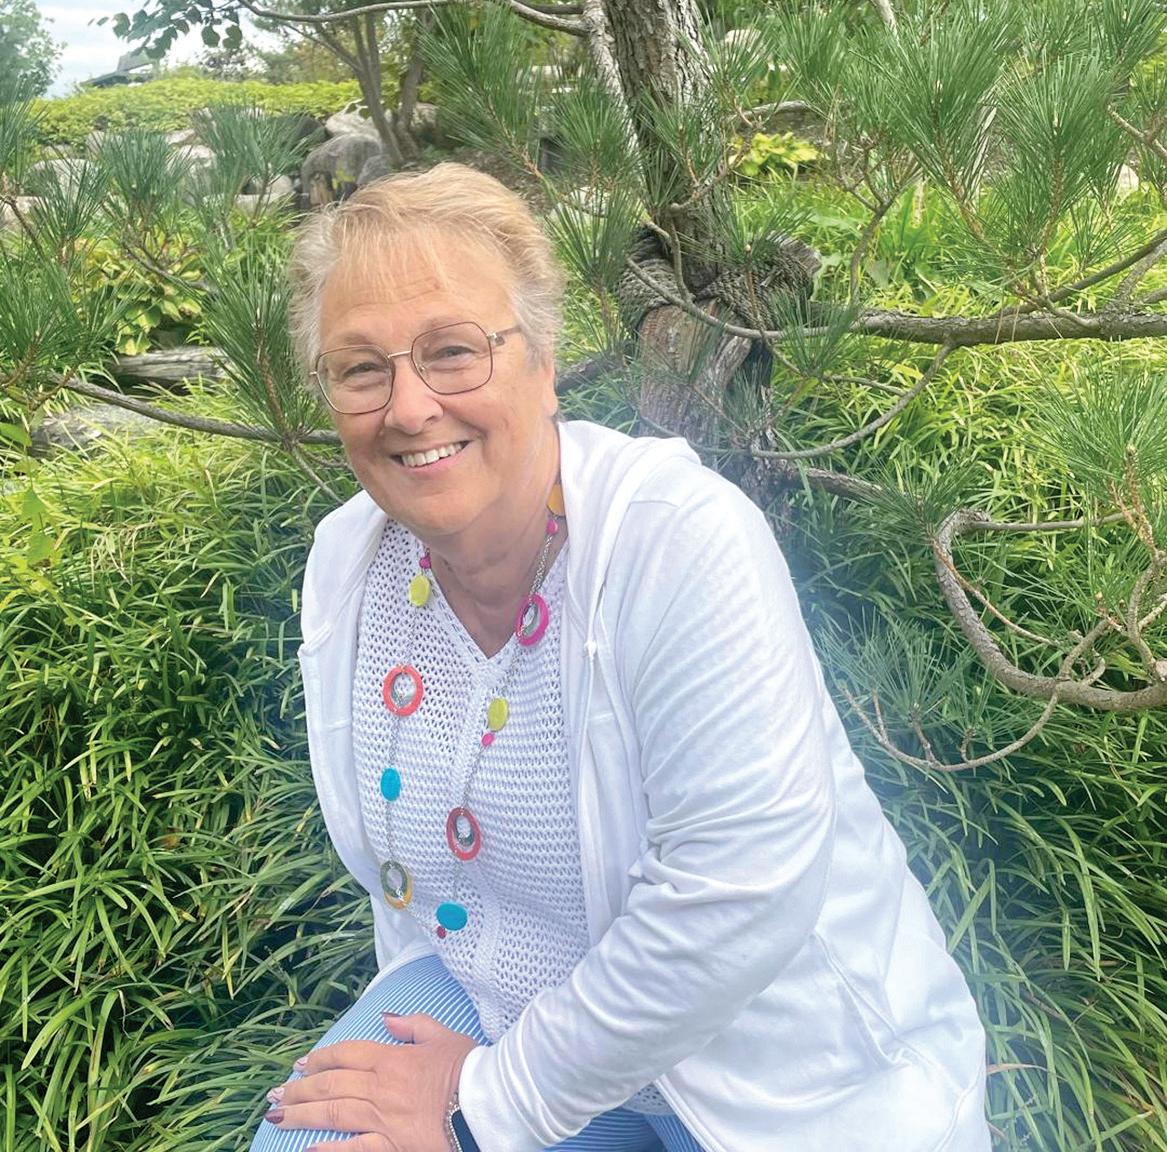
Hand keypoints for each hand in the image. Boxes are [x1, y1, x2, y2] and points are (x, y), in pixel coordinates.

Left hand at [263, 1012, 478, 1151]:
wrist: (486, 1104)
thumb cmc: (469, 1068)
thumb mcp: (442, 1036)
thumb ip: (412, 1025)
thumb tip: (385, 1018)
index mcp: (392, 1058)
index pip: (346, 1054)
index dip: (320, 1058)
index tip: (300, 1064)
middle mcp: (381, 1087)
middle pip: (331, 1085)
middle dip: (299, 1089)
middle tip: (276, 1094)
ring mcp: (383, 1119)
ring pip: (333, 1114)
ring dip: (302, 1115)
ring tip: (277, 1117)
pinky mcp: (392, 1146)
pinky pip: (354, 1149)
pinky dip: (329, 1149)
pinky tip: (307, 1148)